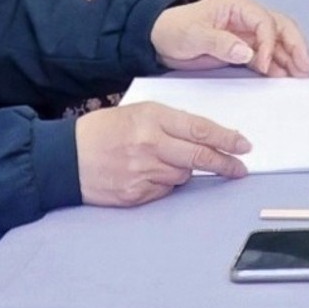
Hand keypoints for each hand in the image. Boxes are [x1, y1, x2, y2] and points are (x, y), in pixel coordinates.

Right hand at [74, 102, 248, 206]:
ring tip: (162, 163)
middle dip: (225, 163)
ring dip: (184, 172)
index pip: (200, 129)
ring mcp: (143, 171)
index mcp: (151, 118)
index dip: (226, 139)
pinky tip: (146, 175)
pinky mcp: (136, 194)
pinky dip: (163, 184)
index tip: (244, 145)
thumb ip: (169, 123)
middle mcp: (150, 144)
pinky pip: (164, 191)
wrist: (64, 158)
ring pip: (183, 176)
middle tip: (240, 168)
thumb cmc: (101, 131)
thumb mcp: (136, 113)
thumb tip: (202, 138)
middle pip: (200, 156)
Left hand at [148, 0, 308, 75]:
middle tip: (306, 67)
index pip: (265, 22)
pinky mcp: (243, 48)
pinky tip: (284, 76)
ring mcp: (247, 33)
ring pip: (278, 41)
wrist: (158, 40)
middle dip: (295, 46)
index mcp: (238, 6)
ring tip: (301, 75)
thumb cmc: (174, 30)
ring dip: (290, 57)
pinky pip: (267, 55)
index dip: (269, 44)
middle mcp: (248, 17)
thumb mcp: (194, 35)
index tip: (264, 65)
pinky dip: (277, 65)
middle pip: (281, 28)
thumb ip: (220, 43)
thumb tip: (247, 52)